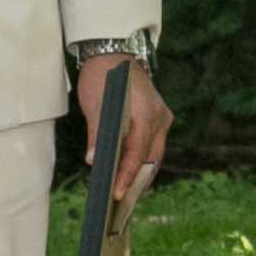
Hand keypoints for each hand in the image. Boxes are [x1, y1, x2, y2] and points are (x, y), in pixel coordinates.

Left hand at [75, 55, 173, 203]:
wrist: (114, 52)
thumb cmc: (103, 77)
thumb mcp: (95, 104)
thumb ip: (97, 134)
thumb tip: (94, 161)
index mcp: (146, 114)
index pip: (137, 154)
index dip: (126, 176)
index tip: (116, 194)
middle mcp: (160, 118)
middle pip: (151, 159)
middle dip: (137, 181)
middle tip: (121, 203)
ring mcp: (162, 117)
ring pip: (154, 154)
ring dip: (141, 173)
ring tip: (126, 193)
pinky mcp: (159, 117)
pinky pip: (153, 145)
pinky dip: (142, 160)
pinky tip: (130, 172)